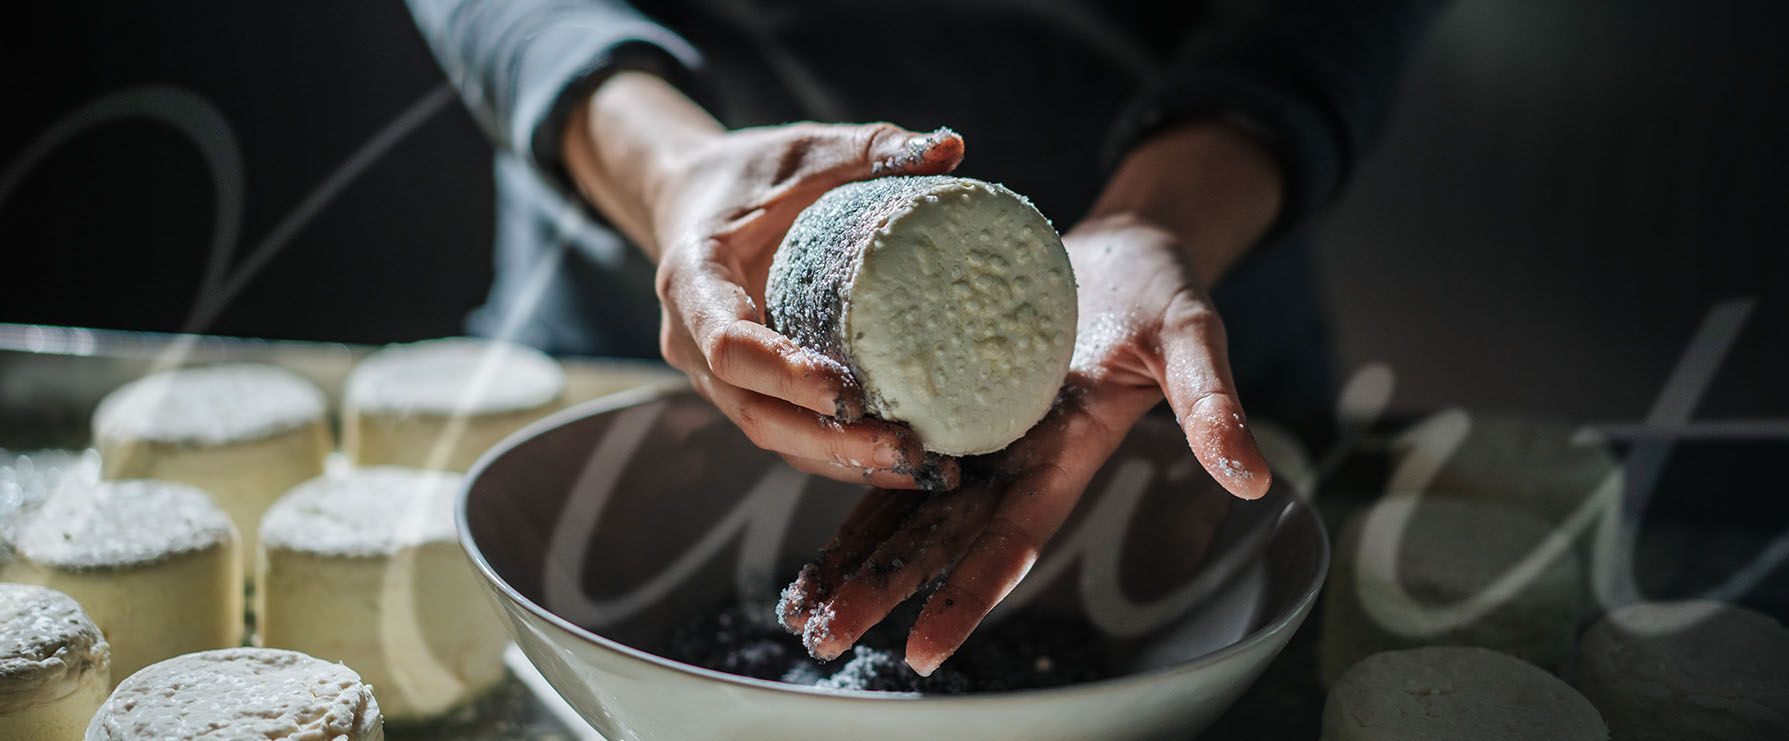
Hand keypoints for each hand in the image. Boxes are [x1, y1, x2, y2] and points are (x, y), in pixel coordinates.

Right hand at [563, 72, 965, 488]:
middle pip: (756, 413)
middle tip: (908, 447)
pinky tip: (907, 463)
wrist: (692, 198)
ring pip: (775, 438)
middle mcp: (692, 343)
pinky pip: (791, 436)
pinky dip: (843, 455)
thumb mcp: (802, 148)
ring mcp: (715, 379)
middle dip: (830, 441)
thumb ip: (868, 147)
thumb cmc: (750, 172)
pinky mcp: (746, 393)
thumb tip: (951, 148)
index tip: (848, 392)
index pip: (727, 345)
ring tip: (923, 467)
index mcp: (692, 280)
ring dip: (844, 461)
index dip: (785, 374)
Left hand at [776, 121, 1283, 673]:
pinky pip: (890, 451)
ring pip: (905, 508)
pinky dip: (850, 485)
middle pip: (939, 539)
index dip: (968, 592)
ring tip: (799, 610)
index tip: (923, 645)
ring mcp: (978, 435)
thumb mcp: (1194, 337)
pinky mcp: (947, 399)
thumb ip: (1213, 404)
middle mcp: (1012, 461)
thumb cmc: (1164, 295)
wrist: (1126, 251)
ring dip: (854, 558)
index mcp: (1064, 457)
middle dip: (882, 590)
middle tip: (823, 637)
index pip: (1010, 540)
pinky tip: (811, 517)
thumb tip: (1251, 476)